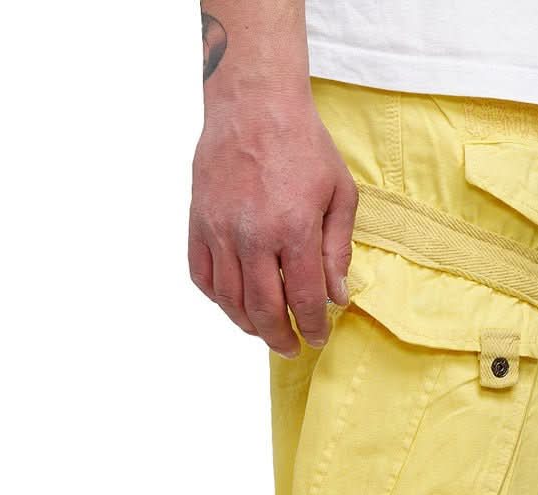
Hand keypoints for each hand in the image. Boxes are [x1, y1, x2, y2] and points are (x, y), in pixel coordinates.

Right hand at [188, 97, 356, 353]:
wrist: (254, 104)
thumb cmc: (303, 146)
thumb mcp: (339, 195)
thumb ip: (337, 250)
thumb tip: (337, 297)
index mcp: (293, 229)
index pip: (303, 299)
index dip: (311, 328)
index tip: (317, 339)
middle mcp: (253, 235)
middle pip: (263, 309)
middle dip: (279, 337)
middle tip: (291, 347)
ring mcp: (220, 229)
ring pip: (229, 299)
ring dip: (248, 324)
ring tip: (265, 331)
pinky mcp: (198, 221)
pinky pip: (202, 275)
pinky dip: (218, 298)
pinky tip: (234, 303)